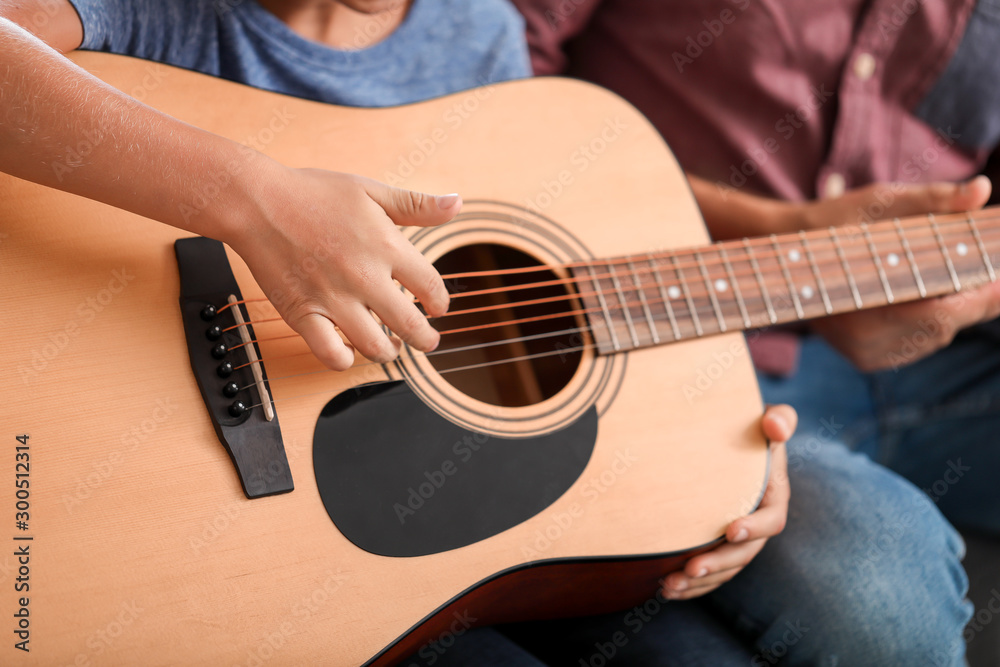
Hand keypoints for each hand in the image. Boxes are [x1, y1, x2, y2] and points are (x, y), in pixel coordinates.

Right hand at [228, 166, 460, 370]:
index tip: (438, 308)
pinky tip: (349, 352)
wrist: (256, 202)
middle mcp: (364, 277)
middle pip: (410, 324)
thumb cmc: (313, 193)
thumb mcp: (370, 190)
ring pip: (375, 345)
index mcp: (386, 246)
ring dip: (390, 352)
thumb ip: (416, 204)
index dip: (439, 302)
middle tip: (427, 341)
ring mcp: (333, 298)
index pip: (430, 286)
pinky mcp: (302, 314)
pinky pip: (330, 353)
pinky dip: (344, 360)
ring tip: (392, 348)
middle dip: (425, 339)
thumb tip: (456, 202)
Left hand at [661, 404, 795, 599]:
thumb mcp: (766, 419)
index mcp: (773, 497)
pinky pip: (709, 574)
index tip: (731, 529)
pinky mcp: (718, 546)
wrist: (729, 440)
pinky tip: (666, 589)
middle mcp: (758, 523)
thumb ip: (780, 419)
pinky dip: (690, 585)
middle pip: (743, 553)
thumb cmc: (750, 428)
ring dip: (699, 582)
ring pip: (723, 569)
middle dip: (718, 563)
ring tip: (669, 586)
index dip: (754, 527)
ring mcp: (738, 539)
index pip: (771, 520)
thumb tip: (776, 425)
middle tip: (691, 568)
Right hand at [801, 177, 999, 370]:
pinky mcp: (865, 359)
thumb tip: (982, 191)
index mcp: (867, 308)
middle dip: (974, 301)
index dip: (984, 298)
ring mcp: (865, 354)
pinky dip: (932, 325)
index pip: (946, 313)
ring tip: (964, 282)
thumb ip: (934, 200)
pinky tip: (932, 299)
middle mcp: (865, 341)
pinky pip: (916, 346)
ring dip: (954, 312)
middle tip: (995, 277)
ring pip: (935, 338)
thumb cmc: (833, 221)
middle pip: (945, 327)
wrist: (783, 252)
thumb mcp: (880, 202)